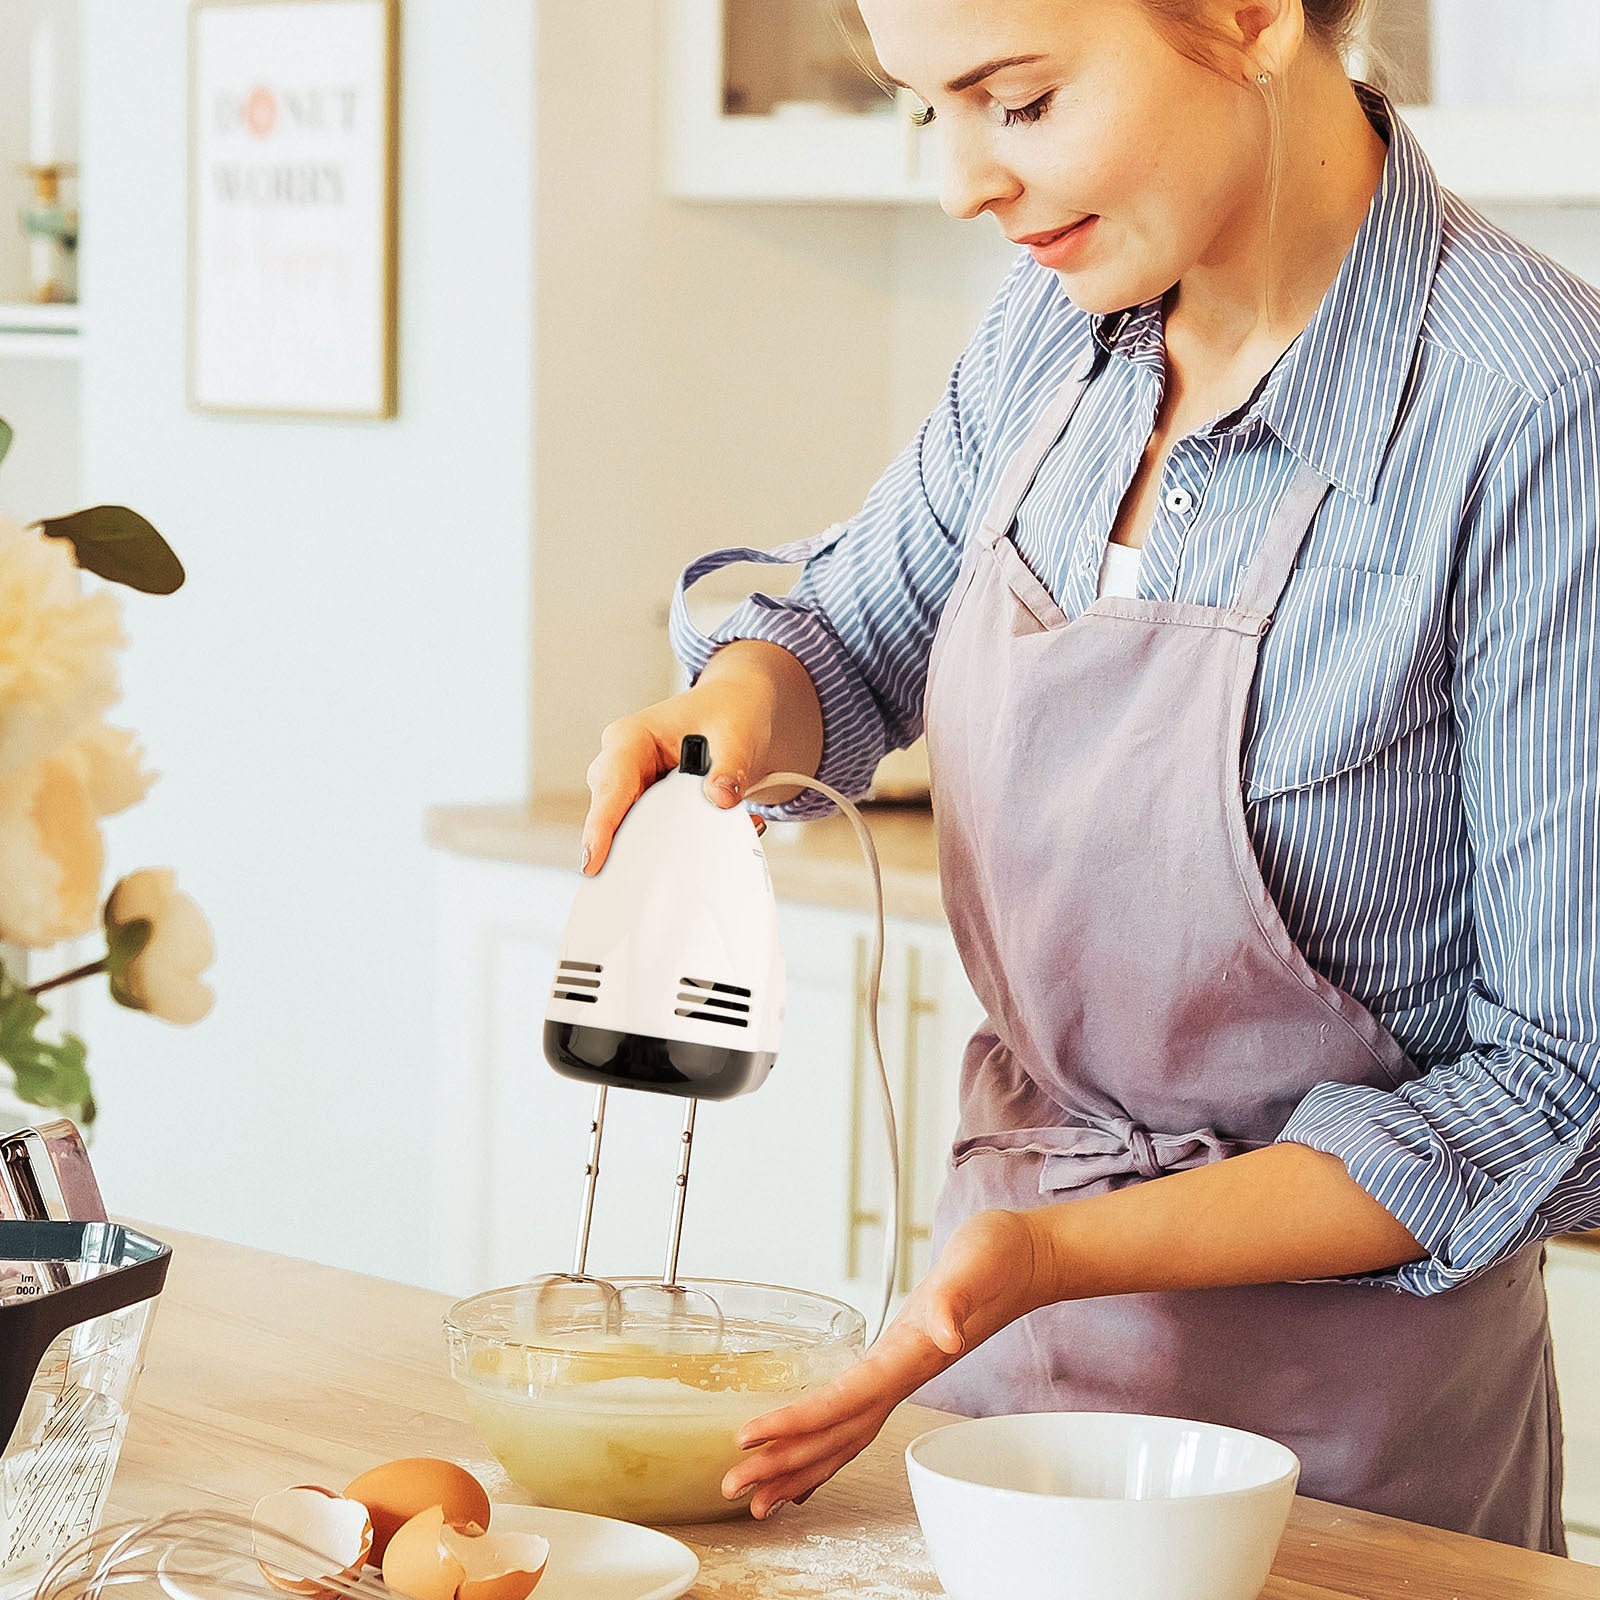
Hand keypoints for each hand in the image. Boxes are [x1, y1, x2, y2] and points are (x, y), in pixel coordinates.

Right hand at [580, 682, 769, 874]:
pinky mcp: (647, 806)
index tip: (592, 860)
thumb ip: (729, 767)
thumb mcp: (735, 735)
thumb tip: (721, 798)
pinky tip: (705, 843)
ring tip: (688, 859)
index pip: (611, 783)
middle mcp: (621, 764)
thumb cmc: (726, 713)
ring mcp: (631, 788)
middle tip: (637, 884)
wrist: (736, 711)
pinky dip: (674, 846)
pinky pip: (649, 834)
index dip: (600, 824)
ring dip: (656, 849)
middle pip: (610, 814)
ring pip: (627, 830)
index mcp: (631, 738)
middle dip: (623, 847)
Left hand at [721, 1209, 1054, 1518]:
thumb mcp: (978, 1264)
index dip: (797, 1423)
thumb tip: (945, 1331)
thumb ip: (958, 1301)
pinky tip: (810, 1467)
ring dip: (800, 1467)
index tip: (751, 1439)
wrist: (1026, 1261)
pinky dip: (829, 1449)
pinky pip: (858, 1421)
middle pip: (837, 1434)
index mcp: (909, 1353)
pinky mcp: (903, 1366)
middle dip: (785, 1463)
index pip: (844, 1399)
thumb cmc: (997, 1257)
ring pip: (845, 1436)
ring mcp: (904, 1375)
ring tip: (757, 1496)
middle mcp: (903, 1373)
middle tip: (733, 1486)